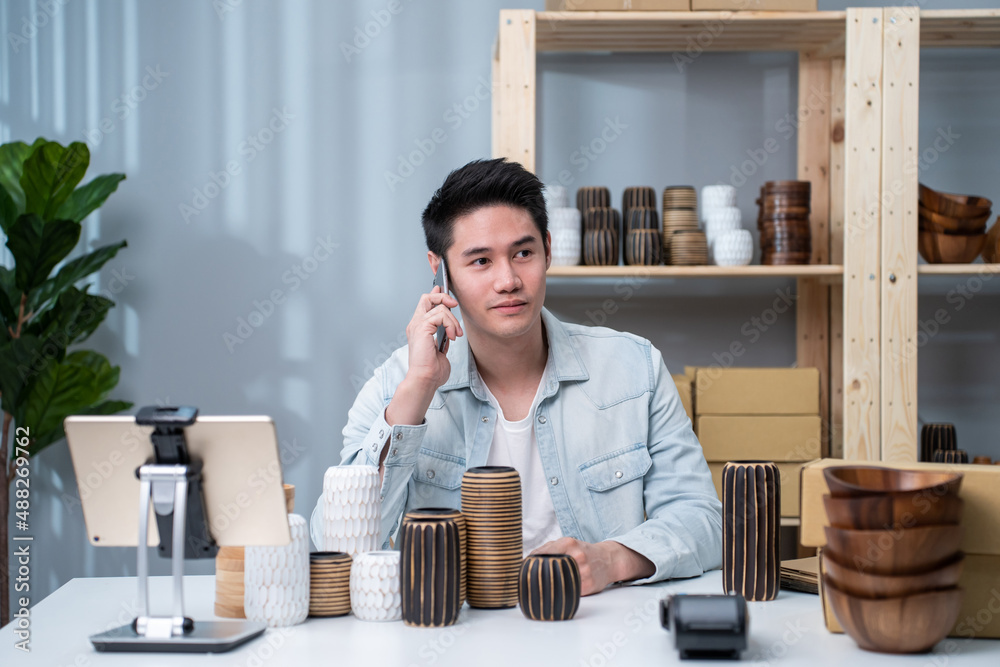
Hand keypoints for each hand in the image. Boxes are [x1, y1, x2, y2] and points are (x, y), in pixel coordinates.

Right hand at [385, 286, 462, 429]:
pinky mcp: (422, 328)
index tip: (446, 293)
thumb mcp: (440, 349)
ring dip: (453, 320)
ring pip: (439, 307)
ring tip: (455, 335)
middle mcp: (415, 324)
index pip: (425, 304)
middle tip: (455, 305)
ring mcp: (417, 325)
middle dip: (443, 297)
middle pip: (427, 298)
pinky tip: (451, 337)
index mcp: (418, 329)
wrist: (425, 379)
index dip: (436, 296)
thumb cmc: (431, 370)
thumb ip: (442, 337)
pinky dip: (450, 325)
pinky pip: (441, 315)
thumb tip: (449, 330)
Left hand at [530, 538, 617, 595]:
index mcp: (569, 543)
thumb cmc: (584, 552)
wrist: (609, 560)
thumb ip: (550, 548)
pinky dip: (561, 592)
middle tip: (528, 581)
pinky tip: (556, 591)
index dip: (531, 562)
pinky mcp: (588, 586)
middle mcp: (577, 556)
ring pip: (558, 582)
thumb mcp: (569, 543)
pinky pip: (569, 591)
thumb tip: (529, 558)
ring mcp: (583, 572)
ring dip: (548, 586)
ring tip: (540, 587)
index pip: (544, 552)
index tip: (523, 568)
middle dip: (538, 576)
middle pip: (549, 569)